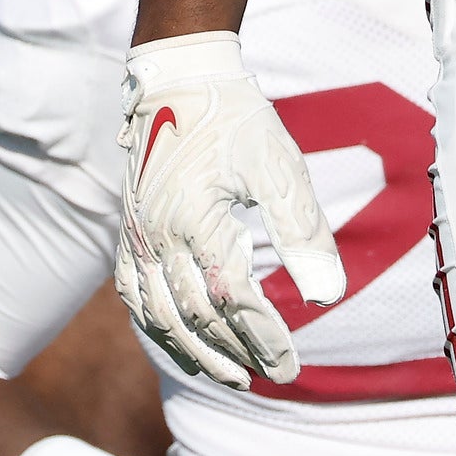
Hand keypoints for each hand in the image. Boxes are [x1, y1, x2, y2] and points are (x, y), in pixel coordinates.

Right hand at [116, 32, 343, 388]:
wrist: (179, 78)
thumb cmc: (235, 118)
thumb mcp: (279, 166)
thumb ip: (303, 232)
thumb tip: (328, 297)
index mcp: (194, 219)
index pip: (232, 299)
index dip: (264, 339)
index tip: (292, 366)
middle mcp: (155, 235)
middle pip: (196, 316)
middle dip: (237, 353)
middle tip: (274, 377)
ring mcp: (134, 236)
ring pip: (158, 316)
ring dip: (195, 353)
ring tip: (232, 376)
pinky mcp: (127, 232)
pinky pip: (133, 295)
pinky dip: (157, 327)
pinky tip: (182, 343)